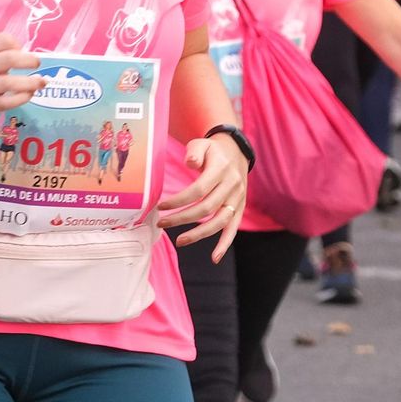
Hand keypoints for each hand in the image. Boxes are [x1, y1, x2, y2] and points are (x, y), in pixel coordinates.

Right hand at [0, 33, 43, 134]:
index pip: (2, 40)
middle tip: (37, 64)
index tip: (22, 52)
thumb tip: (20, 57)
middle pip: (10, 58)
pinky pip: (6, 101)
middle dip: (30, 61)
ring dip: (31, 82)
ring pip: (10, 82)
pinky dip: (22, 97)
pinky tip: (28, 95)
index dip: (17, 45)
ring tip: (41, 83)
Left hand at [157, 133, 248, 261]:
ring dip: (199, 234)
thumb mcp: (202, 143)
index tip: (161, 207)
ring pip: (220, 221)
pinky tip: (214, 258)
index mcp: (221, 170)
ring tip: (180, 241)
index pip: (198, 190)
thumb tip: (190, 163)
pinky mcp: (239, 208)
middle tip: (161, 224)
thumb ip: (195, 152)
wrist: (236, 152)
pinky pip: (233, 228)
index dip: (179, 200)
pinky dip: (225, 244)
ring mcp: (237, 199)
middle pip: (206, 208)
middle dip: (182, 218)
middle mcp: (232, 186)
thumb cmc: (212, 150)